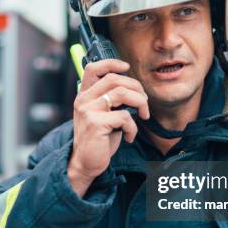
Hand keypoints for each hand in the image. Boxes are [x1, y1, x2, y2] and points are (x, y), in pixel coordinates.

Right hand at [67, 59, 149, 196]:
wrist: (85, 163)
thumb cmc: (98, 140)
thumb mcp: (103, 115)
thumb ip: (111, 100)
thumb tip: (134, 89)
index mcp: (84, 96)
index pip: (92, 68)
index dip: (111, 63)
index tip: (126, 67)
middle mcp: (83, 100)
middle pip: (114, 79)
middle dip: (136, 87)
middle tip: (144, 102)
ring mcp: (88, 111)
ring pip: (121, 93)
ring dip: (140, 103)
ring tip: (143, 115)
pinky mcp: (95, 123)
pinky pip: (124, 117)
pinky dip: (133, 127)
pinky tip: (129, 137)